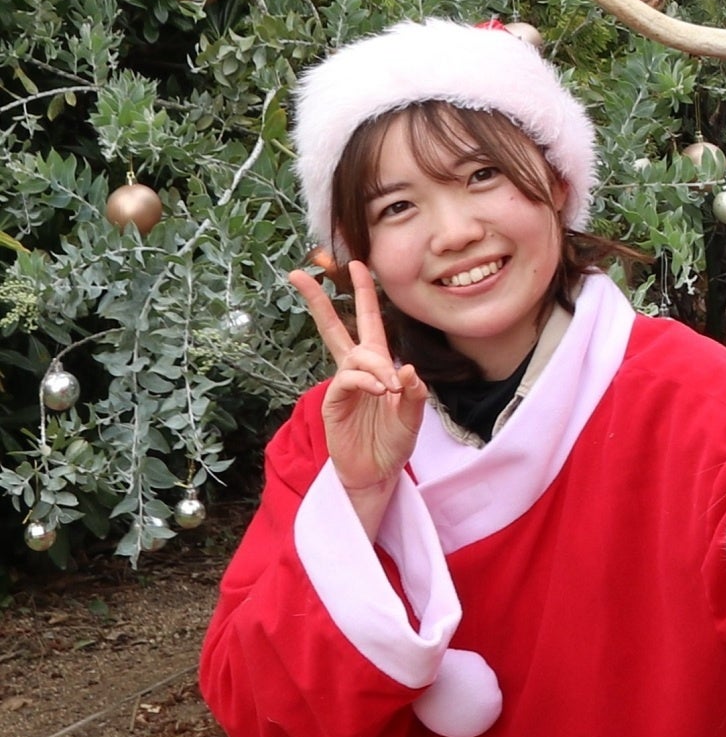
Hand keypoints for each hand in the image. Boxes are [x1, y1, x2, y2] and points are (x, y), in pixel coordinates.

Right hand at [291, 262, 427, 536]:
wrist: (378, 472)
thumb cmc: (394, 440)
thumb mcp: (414, 415)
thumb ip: (414, 393)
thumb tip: (407, 368)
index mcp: (378, 363)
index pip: (369, 321)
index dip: (363, 293)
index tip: (356, 264)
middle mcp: (357, 369)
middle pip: (335, 327)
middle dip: (319, 300)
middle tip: (300, 273)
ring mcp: (343, 385)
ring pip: (352, 355)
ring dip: (375, 366)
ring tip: (390, 388)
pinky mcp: (333, 403)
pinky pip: (348, 380)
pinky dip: (365, 380)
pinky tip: (380, 390)